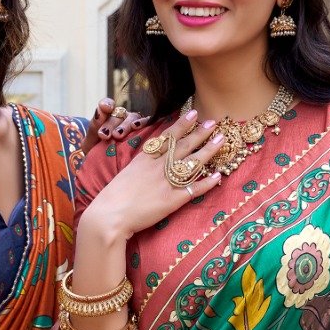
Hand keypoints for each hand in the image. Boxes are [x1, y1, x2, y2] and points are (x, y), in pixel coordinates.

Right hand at [80, 108, 222, 242]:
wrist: (109, 215)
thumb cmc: (114, 196)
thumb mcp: (127, 171)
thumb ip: (142, 163)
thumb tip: (152, 156)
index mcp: (145, 158)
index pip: (167, 137)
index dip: (181, 124)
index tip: (193, 113)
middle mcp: (158, 167)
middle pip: (183, 146)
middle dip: (200, 133)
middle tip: (214, 122)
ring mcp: (166, 183)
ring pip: (191, 164)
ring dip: (208, 151)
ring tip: (221, 140)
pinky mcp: (171, 201)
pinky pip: (193, 189)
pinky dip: (206, 183)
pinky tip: (217, 176)